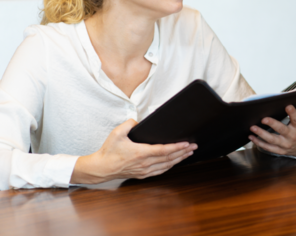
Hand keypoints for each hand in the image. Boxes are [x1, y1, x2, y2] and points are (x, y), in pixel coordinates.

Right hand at [70, 119, 196, 184]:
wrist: (101, 168)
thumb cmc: (109, 151)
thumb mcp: (117, 133)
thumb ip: (129, 123)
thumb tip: (139, 120)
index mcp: (140, 153)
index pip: (163, 150)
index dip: (177, 147)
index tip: (187, 143)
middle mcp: (145, 163)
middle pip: (169, 158)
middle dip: (183, 152)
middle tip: (194, 146)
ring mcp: (144, 170)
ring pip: (167, 165)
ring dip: (179, 159)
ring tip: (189, 153)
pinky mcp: (143, 174)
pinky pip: (160, 171)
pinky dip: (170, 166)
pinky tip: (175, 162)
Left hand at [249, 104, 295, 158]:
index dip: (292, 112)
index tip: (287, 105)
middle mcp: (293, 136)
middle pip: (282, 129)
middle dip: (272, 124)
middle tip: (263, 118)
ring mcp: (286, 144)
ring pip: (272, 140)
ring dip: (261, 134)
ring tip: (252, 127)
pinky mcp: (280, 150)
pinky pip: (268, 148)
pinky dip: (259, 143)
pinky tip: (251, 137)